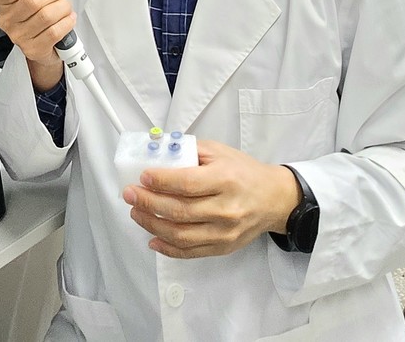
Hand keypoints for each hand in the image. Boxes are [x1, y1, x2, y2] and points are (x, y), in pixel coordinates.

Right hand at [0, 0, 75, 90]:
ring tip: (64, 7)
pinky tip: (67, 19)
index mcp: (2, 0)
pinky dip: (66, 22)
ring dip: (62, 7)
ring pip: (46, 15)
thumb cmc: (36, 12)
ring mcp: (18, 36)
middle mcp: (7, 19)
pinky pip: (54, 32)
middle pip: (33, 0)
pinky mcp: (33, 49)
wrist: (42, 44)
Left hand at [122, 139, 300, 258]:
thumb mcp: (220, 151)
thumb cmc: (244, 172)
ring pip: (181, 235)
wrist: (274, 199)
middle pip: (180, 211)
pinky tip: (152, 238)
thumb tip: (157, 151)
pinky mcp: (223, 248)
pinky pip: (190, 252)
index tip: (142, 176)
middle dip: (148, 203)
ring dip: (152, 225)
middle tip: (129, 194)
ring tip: (136, 213)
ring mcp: (225, 232)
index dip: (161, 181)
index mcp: (226, 180)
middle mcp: (226, 209)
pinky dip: (168, 248)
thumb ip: (190, 151)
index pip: (188, 183)